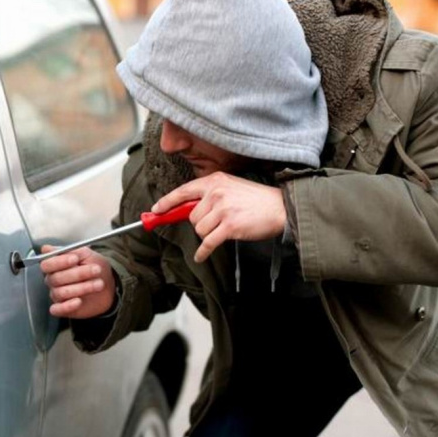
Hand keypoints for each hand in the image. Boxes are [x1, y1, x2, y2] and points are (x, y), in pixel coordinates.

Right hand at [40, 245, 116, 318]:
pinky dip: (67, 306)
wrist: (109, 285)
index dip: (59, 262)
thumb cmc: (95, 268)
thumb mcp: (86, 254)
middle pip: (56, 278)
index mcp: (55, 266)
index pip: (47, 264)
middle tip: (96, 270)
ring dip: (82, 288)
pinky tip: (78, 301)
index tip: (75, 259)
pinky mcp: (63, 308)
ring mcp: (57, 294)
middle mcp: (53, 280)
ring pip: (61, 292)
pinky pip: (57, 309)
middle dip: (78, 274)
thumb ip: (69, 251)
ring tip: (98, 284)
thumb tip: (47, 248)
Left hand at [152, 172, 285, 262]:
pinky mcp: (229, 226)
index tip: (156, 209)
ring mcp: (222, 209)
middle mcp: (216, 193)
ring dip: (208, 235)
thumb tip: (186, 209)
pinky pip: (207, 243)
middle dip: (200, 224)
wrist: (280, 208)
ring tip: (224, 230)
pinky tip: (201, 255)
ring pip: (199, 230)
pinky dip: (203, 252)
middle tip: (217, 223)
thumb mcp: (232, 187)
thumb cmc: (256, 200)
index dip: (167, 202)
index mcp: (215, 181)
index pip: (183, 191)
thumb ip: (211, 194)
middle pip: (191, 216)